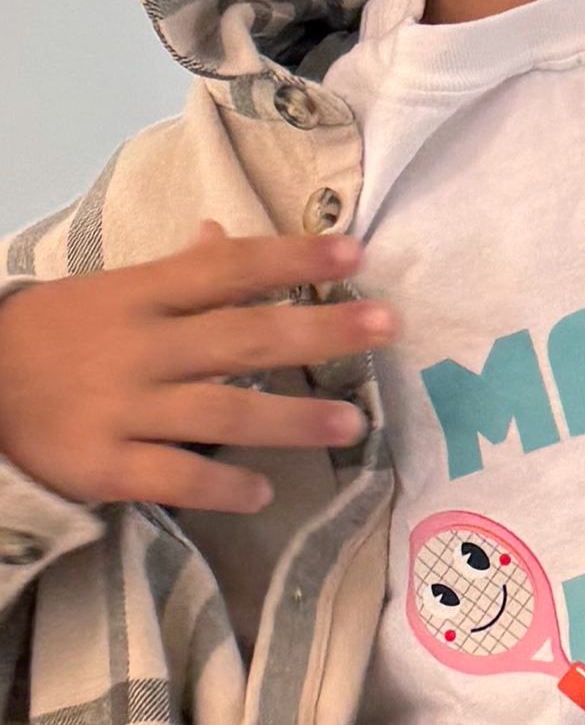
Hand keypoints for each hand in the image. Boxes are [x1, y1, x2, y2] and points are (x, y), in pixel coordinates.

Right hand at [0, 224, 397, 513]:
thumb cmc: (57, 339)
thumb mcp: (110, 293)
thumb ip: (175, 272)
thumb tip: (223, 233)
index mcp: (140, 295)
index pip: (227, 268)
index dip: (292, 258)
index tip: (355, 253)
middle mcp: (139, 348)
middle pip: (241, 336)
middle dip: (318, 332)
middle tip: (387, 328)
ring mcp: (122, 410)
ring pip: (220, 413)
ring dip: (290, 420)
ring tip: (352, 424)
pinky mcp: (103, 467)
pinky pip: (172, 478)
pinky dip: (219, 486)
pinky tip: (262, 491)